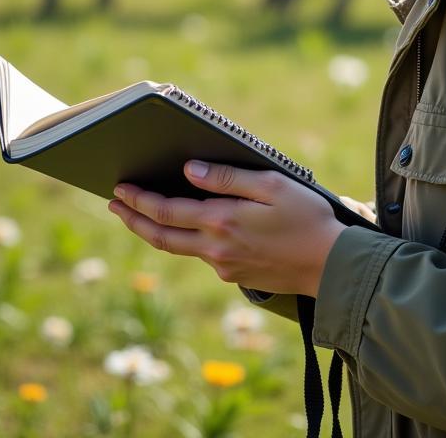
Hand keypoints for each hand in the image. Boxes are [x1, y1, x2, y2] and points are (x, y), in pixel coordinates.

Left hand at [107, 161, 347, 296]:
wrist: (332, 265)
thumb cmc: (307, 217)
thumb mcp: (272, 185)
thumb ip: (228, 178)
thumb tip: (188, 171)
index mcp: (222, 221)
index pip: (166, 210)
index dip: (138, 200)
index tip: (119, 189)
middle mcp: (215, 248)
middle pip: (161, 235)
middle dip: (133, 218)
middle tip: (114, 204)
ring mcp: (223, 266)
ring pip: (178, 248)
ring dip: (154, 231)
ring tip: (140, 215)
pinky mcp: (235, 276)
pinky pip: (202, 255)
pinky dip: (184, 239)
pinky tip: (185, 227)